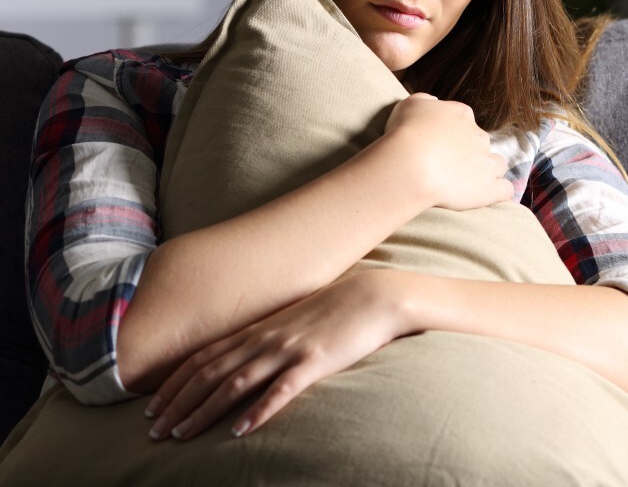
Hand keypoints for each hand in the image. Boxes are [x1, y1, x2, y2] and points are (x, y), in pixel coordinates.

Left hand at [144, 271, 406, 440]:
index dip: (175, 383)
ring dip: (204, 410)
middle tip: (152, 430)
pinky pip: (281, 390)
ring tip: (180, 435)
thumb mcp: (291, 324)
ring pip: (236, 382)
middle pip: (210, 372)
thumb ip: (265, 341)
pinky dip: (258, 411)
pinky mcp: (314, 362)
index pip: (204, 357)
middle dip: (177, 402)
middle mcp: (265, 339)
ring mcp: (289, 350)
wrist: (371, 297)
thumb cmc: (332, 312)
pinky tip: (241, 430)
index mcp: (258, 330)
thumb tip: (240, 362)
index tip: (151, 407)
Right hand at [384, 93, 511, 209]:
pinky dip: (499, 192)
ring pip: (498, 164)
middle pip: (481, 142)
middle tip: (447, 164)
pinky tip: (486, 195)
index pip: (464, 120)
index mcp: (461, 115)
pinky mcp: (489, 188)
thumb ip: (424, 101)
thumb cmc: (405, 132)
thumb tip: (433, 103)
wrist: (410, 163)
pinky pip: (504, 190)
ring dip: (489, 171)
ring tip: (469, 181)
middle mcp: (479, 136)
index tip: (438, 143)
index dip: (452, 132)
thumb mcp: (409, 105)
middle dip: (470, 152)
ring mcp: (487, 163)